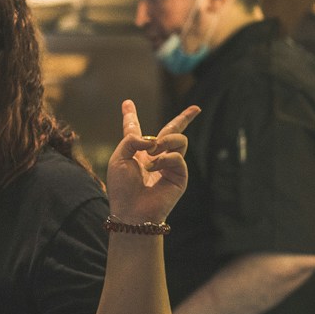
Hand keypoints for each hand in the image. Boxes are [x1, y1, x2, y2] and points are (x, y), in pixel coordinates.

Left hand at [106, 100, 199, 225]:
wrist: (132, 210)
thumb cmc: (122, 187)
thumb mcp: (118, 158)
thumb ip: (131, 139)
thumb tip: (152, 138)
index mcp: (135, 152)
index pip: (135, 130)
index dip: (130, 116)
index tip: (127, 103)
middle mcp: (154, 156)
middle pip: (171, 131)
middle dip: (185, 118)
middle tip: (196, 108)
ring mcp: (169, 165)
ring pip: (179, 139)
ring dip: (165, 140)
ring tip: (153, 151)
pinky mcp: (179, 175)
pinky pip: (177, 156)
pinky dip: (164, 158)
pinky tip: (153, 167)